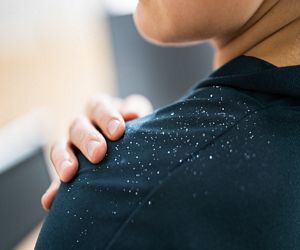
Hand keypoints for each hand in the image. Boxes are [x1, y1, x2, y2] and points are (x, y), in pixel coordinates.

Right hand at [41, 94, 152, 210]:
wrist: (130, 145)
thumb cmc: (133, 127)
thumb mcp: (136, 115)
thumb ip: (134, 110)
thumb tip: (132, 114)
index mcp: (99, 110)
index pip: (98, 106)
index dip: (106, 116)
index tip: (118, 131)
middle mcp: (82, 126)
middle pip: (77, 126)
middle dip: (87, 139)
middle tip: (98, 153)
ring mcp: (71, 147)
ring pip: (60, 148)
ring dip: (63, 160)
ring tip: (68, 175)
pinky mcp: (69, 170)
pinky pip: (57, 179)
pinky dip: (53, 190)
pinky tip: (50, 201)